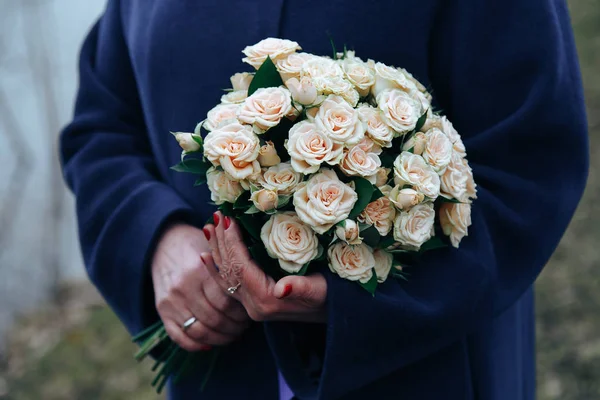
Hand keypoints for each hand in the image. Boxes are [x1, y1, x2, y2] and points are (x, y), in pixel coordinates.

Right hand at [150, 222, 249, 350]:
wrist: (163, 242)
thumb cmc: (198, 245)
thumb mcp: (215, 249)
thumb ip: (232, 268)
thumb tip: (264, 287)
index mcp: (199, 270)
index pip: (226, 302)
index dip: (242, 313)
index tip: (251, 314)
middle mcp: (183, 287)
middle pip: (215, 319)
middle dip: (234, 328)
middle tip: (244, 326)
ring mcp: (170, 301)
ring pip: (199, 331)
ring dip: (219, 338)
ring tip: (232, 334)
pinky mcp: (161, 311)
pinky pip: (179, 337)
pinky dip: (197, 344)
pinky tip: (211, 342)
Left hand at [202, 212, 326, 322]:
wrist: (336, 313)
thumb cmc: (332, 296)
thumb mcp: (320, 290)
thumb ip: (301, 288)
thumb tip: (281, 289)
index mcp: (266, 300)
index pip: (240, 267)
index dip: (232, 242)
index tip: (227, 218)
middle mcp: (254, 306)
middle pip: (229, 270)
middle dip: (221, 242)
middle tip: (215, 215)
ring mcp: (252, 306)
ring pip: (226, 276)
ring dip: (216, 251)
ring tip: (208, 228)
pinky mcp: (254, 303)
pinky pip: (228, 284)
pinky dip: (215, 268)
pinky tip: (205, 256)